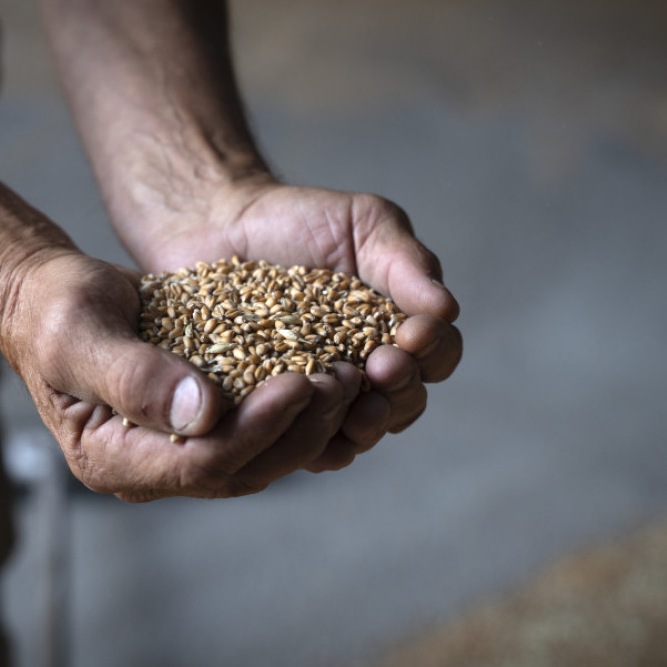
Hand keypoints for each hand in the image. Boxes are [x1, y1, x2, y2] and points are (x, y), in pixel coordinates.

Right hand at [0, 252, 365, 500]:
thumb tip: (203, 413)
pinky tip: (328, 373)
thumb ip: (133, 376)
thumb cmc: (52, 309)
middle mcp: (149, 468)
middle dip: (298, 428)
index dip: (257, 429)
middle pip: (242, 468)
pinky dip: (295, 407)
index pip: (201, 463)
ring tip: (348, 376)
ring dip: (308, 422)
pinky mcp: (200, 424)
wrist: (49, 297)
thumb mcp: (78, 334)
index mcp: (111, 459)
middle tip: (342, 380)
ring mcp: (177, 450)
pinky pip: (258, 428)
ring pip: (260, 455)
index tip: (300, 383)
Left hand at [116, 180, 462, 471]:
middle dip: (401, 390)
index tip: (414, 333)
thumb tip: (446, 308)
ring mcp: (320, 398)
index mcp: (397, 331)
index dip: (434, 351)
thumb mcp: (363, 224)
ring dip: (363, 426)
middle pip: (404, 405)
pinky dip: (306, 440)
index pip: (438, 356)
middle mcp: (367, 374)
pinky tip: (300, 421)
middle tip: (382, 365)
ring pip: (356, 435)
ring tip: (351, 402)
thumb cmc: (300, 221)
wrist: (220, 225)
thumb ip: (406, 261)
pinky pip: (297, 445)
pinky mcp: (272, 413)